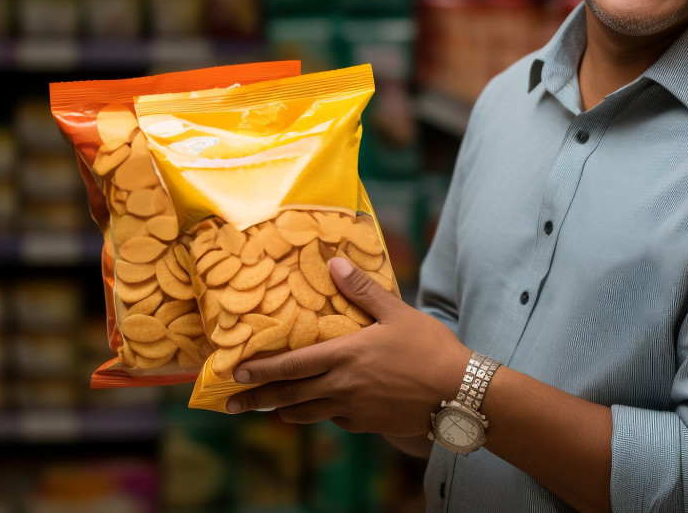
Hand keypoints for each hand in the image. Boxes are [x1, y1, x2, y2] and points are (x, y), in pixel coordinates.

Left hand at [225, 256, 470, 436]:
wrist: (457, 393)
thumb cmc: (429, 348)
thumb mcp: (397, 312)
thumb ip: (362, 291)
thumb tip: (335, 263)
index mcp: (344, 356)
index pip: (291, 365)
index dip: (260, 369)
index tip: (234, 373)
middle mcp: (341, 387)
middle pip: (288, 396)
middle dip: (256, 399)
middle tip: (230, 403)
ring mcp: (352, 409)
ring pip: (306, 414)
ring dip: (284, 410)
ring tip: (270, 409)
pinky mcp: (366, 425)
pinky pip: (335, 420)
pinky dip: (322, 414)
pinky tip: (324, 409)